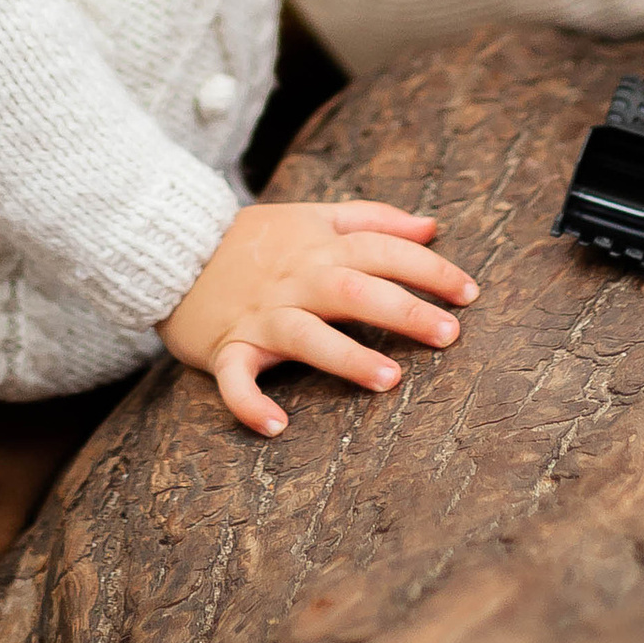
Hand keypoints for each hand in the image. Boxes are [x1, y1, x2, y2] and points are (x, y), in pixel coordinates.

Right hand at [160, 200, 478, 437]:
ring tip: (389, 380)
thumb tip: (431, 225)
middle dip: (404, 311)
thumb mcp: (313, 216)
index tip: (469, 292)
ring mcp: (262, 316)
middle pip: (355, 292)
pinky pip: (236, 379)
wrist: (174, 250)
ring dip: (347, 357)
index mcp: (320, 247)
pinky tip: (276, 427)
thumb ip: (372, 219)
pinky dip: (250, 403)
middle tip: (449, 335)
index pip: (384, 250)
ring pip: (307, 336)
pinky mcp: (227, 348)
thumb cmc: (255, 240)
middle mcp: (296, 281)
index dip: (429, 268)